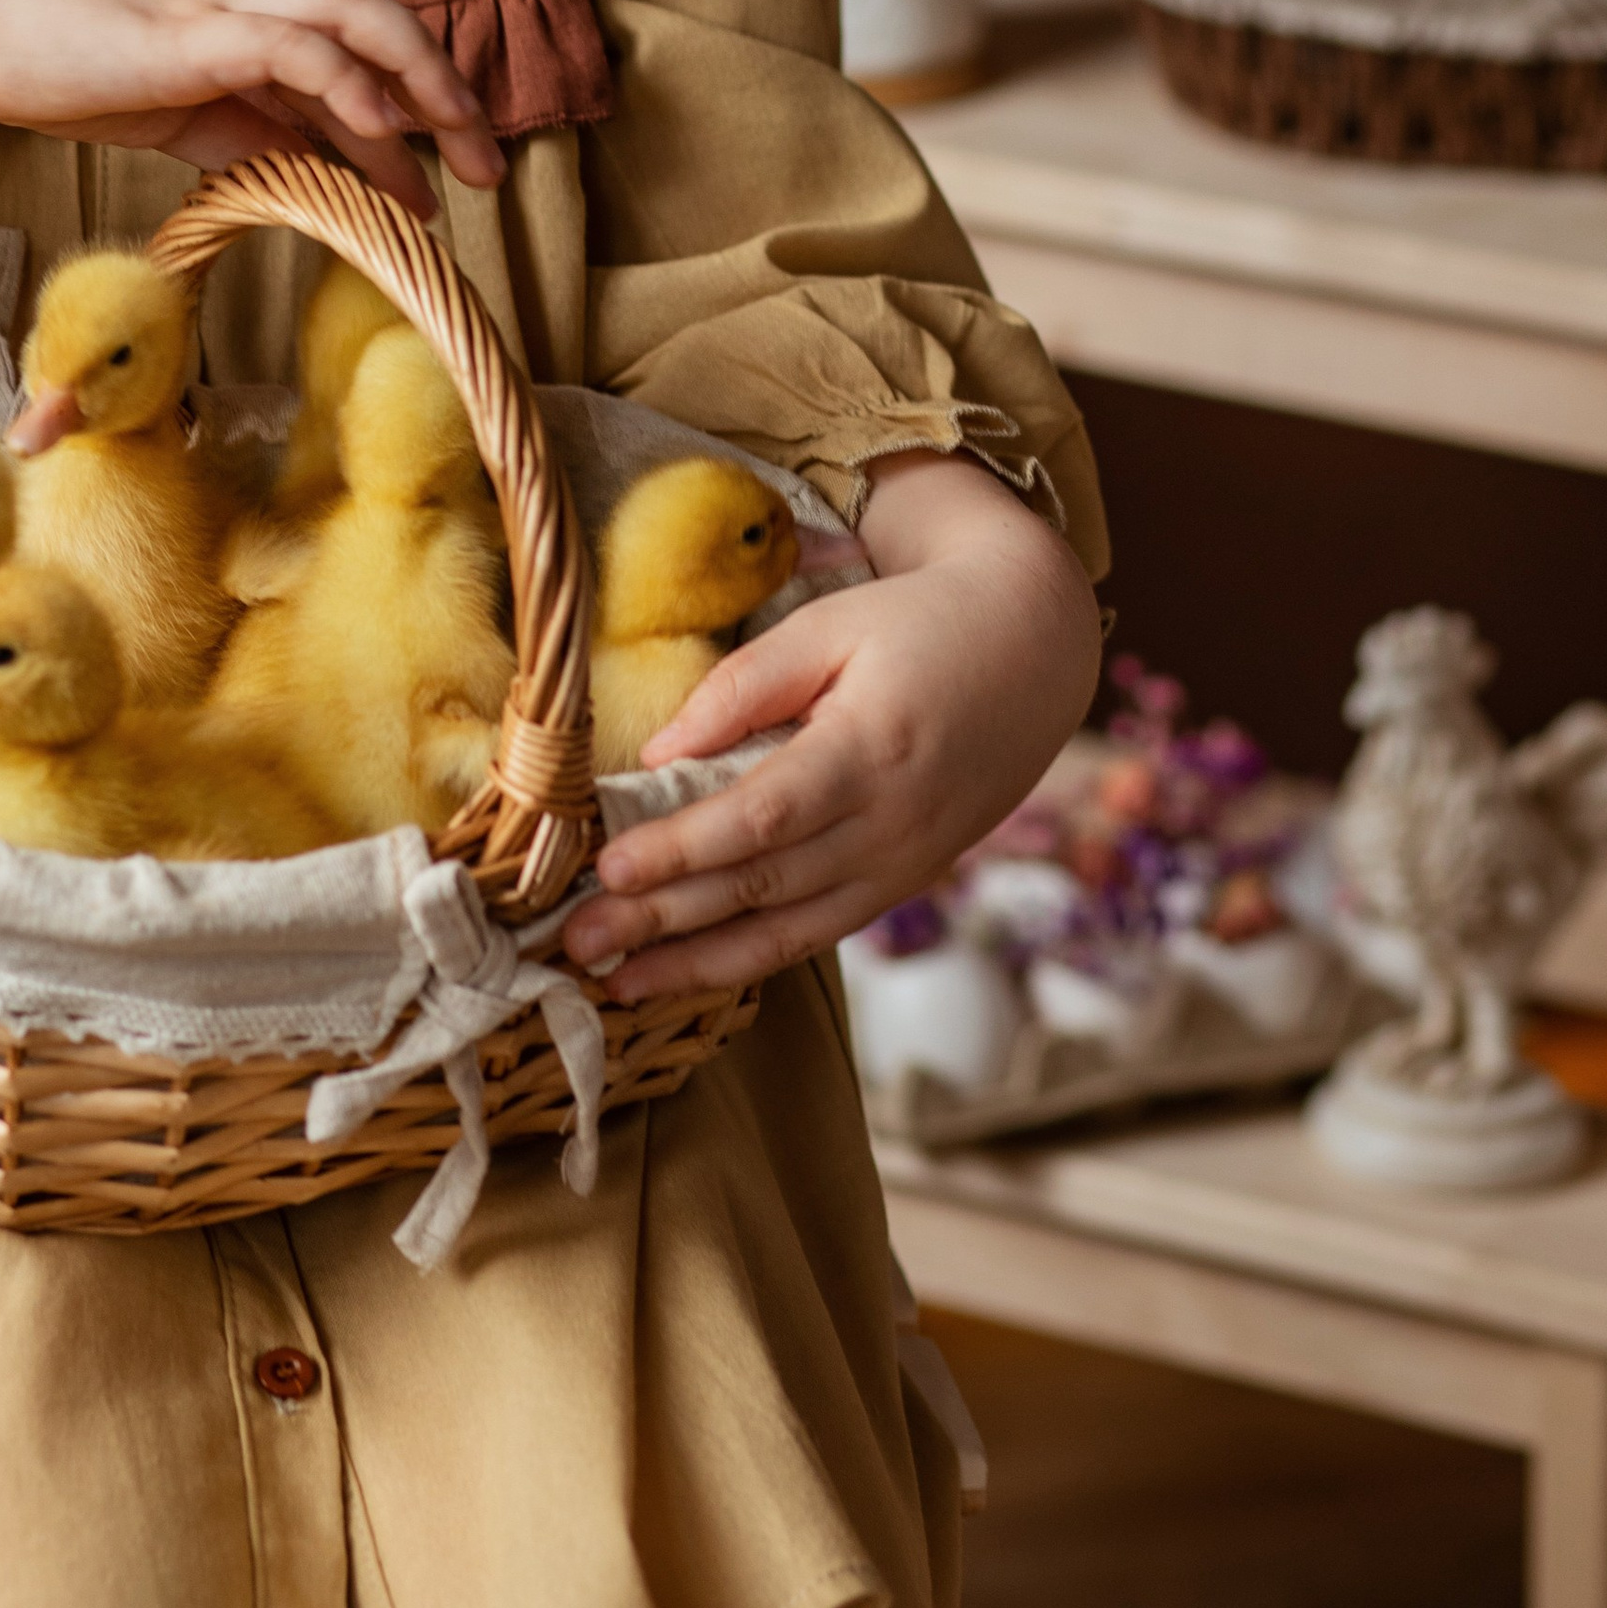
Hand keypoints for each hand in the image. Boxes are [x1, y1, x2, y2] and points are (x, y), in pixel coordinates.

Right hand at [0, 0, 501, 214]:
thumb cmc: (44, 55)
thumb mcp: (159, 102)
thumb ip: (229, 127)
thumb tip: (291, 169)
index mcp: (240, 1)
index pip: (349, 46)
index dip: (408, 105)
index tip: (445, 173)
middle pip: (377, 21)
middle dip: (444, 95)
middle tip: (488, 172)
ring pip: (356, 19)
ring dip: (421, 91)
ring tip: (459, 164)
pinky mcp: (190, 28)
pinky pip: (296, 47)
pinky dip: (350, 88)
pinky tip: (382, 137)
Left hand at [561, 450, 1099, 1004]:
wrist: (1032, 653)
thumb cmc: (918, 624)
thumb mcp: (830, 627)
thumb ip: (743, 689)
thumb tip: (658, 755)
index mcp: (872, 751)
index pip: (761, 817)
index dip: (681, 849)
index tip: (606, 867)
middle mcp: (890, 826)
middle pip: (760, 886)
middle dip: (661, 920)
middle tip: (574, 942)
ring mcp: (900, 866)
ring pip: (786, 931)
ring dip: (695, 964)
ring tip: (613, 982)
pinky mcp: (900, 883)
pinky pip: (817, 936)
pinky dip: (748, 961)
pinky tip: (686, 972)